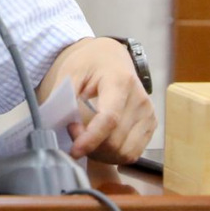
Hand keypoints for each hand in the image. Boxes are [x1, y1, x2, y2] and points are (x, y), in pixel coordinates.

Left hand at [37, 37, 156, 164]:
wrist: (111, 56)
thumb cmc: (90, 62)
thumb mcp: (71, 71)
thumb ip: (65, 97)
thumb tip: (58, 125)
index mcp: (120, 81)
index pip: (109, 119)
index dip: (91, 139)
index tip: (74, 150)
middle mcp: (140, 100)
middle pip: (116, 140)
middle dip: (91, 145)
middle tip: (73, 132)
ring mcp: (149, 114)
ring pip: (126, 152)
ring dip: (102, 154)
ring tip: (86, 139)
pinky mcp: (151, 124)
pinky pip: (133, 152)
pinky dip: (114, 154)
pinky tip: (100, 143)